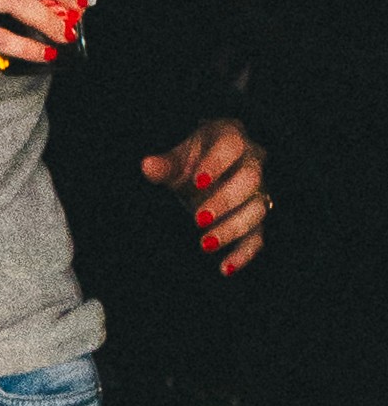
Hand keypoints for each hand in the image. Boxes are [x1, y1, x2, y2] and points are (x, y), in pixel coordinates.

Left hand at [145, 120, 270, 275]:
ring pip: (256, 208)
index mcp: (231, 138)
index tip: (198, 181)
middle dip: (225, 200)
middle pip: (250, 179)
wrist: (202, 173)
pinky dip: (243, 253)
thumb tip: (147, 165)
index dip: (218, 162)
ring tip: (205, 244)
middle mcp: (252, 162)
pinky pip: (257, 236)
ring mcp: (257, 191)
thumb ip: (164, 164)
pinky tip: (225, 267)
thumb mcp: (175, 160)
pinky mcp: (255, 218)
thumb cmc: (190, 161)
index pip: (232, 145)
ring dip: (232, 228)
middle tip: (198, 218)